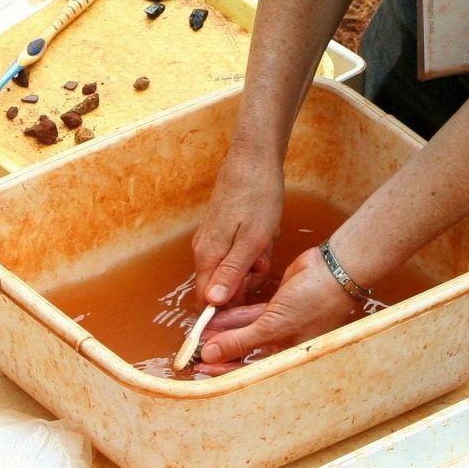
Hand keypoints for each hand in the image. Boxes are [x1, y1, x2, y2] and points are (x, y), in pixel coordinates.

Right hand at [192, 148, 283, 307]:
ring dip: (254, 262)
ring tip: (266, 240)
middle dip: (246, 281)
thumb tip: (212, 302)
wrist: (254, 160)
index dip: (229, 307)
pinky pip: (237, 252)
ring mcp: (211, 238)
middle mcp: (203, 250)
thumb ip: (232, 273)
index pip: (207, 300)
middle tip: (263, 261)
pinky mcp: (221, 229)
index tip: (251, 297)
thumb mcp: (253, 241)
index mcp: (208, 256)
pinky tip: (264, 232)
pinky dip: (254, 248)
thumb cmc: (258, 198)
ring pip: (232, 268)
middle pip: (222, 286)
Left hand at [195, 246, 358, 373]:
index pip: (251, 370)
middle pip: (246, 350)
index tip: (202, 368)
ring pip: (247, 330)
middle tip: (196, 348)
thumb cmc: (314, 303)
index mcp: (288, 357)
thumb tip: (211, 355)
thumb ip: (241, 340)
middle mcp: (284, 343)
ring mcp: (282, 323)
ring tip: (201, 329)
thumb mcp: (274, 325)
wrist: (334, 270)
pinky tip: (217, 314)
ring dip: (225, 330)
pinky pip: (252, 314)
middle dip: (222, 348)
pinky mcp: (279, 305)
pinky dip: (236, 315)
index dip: (225, 370)